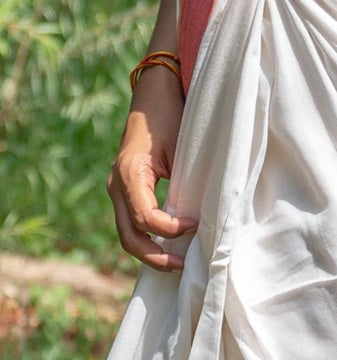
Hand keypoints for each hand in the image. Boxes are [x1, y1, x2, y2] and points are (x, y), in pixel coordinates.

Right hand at [107, 70, 195, 271]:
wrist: (154, 93)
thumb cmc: (171, 115)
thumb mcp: (180, 146)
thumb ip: (183, 181)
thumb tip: (196, 216)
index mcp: (129, 174)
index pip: (145, 218)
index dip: (170, 230)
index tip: (195, 226)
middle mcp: (116, 185)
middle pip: (129, 236)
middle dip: (155, 256)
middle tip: (184, 266)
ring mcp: (116, 188)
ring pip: (126, 234)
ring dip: (150, 252)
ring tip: (178, 263)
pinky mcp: (124, 189)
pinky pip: (130, 221)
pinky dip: (147, 237)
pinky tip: (169, 245)